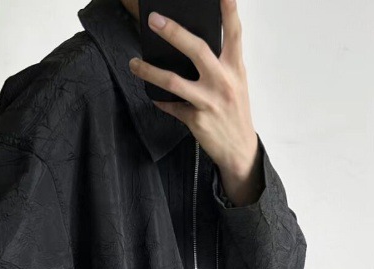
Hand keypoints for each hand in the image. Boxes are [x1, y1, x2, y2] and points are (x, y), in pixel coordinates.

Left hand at [128, 0, 262, 205]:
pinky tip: (153, 96)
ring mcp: (209, 101)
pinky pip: (171, 106)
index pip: (233, 32)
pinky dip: (160, 100)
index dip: (229, 9)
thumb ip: (220, 62)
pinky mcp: (196, 120)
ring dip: (149, 71)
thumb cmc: (234, 110)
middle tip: (154, 19)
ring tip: (134, 63)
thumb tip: (192, 44)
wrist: (239, 149)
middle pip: (196, 49)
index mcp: (235, 67)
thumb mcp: (236, 82)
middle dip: (173, 32)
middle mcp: (223, 81)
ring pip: (173, 81)